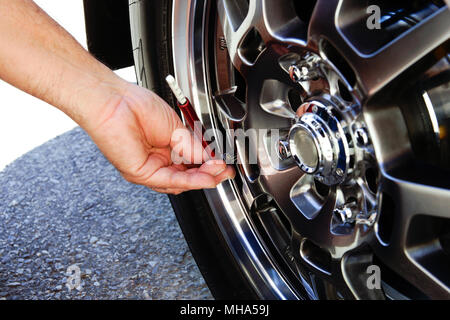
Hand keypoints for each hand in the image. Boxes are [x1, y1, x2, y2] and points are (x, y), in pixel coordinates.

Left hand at [87, 82, 234, 193]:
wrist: (113, 102)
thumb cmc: (135, 106)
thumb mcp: (175, 128)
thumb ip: (193, 146)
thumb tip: (210, 158)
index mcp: (165, 148)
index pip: (190, 163)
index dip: (208, 166)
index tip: (223, 164)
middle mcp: (157, 160)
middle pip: (187, 176)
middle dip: (208, 175)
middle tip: (224, 171)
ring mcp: (148, 168)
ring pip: (179, 182)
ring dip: (201, 179)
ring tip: (218, 173)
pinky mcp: (140, 173)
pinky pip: (168, 181)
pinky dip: (189, 181)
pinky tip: (204, 178)